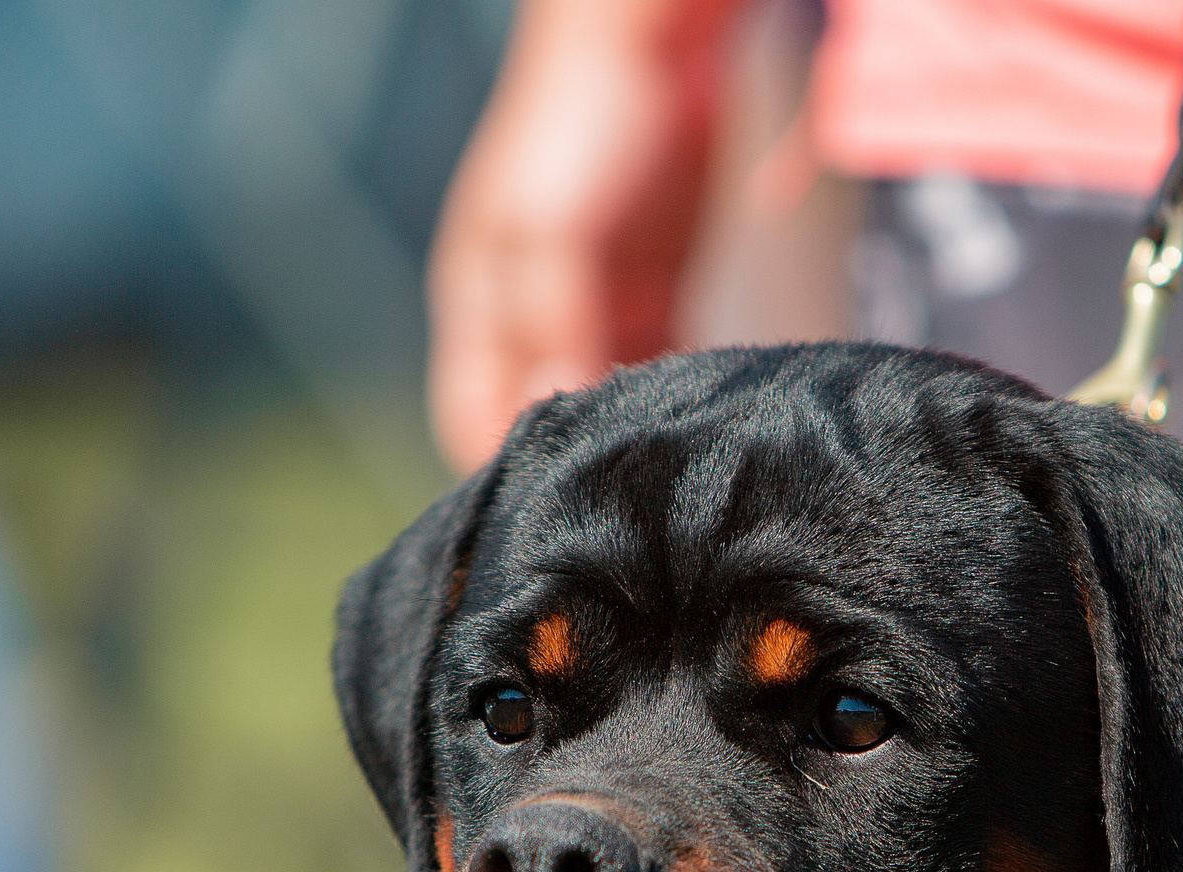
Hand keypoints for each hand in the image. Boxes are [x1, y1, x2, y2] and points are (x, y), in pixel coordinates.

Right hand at [427, 0, 738, 470]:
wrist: (654, 47)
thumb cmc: (578, 129)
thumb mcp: (546, 233)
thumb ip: (548, 330)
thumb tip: (561, 419)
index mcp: (479, 311)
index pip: (472, 423)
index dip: (502, 472)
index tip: (557, 514)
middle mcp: (531, 323)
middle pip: (545, 424)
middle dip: (580, 464)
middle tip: (632, 512)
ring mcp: (595, 313)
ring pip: (608, 405)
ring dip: (637, 438)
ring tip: (675, 477)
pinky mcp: (655, 300)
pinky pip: (663, 373)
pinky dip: (681, 401)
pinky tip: (709, 426)